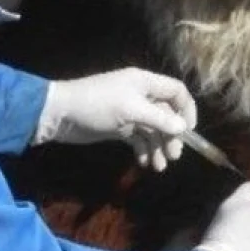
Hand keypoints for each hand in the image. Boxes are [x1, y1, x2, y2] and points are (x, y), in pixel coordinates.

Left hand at [32, 67, 197, 170]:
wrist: (60, 114)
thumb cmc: (96, 105)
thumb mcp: (130, 110)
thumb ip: (158, 119)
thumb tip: (183, 128)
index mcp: (145, 83)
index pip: (176, 91)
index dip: (186, 109)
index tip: (189, 132)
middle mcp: (140, 95)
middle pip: (167, 114)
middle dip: (171, 136)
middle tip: (173, 156)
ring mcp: (130, 112)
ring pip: (153, 130)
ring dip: (158, 147)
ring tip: (158, 167)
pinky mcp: (119, 127)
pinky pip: (139, 139)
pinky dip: (143, 150)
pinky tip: (144, 163)